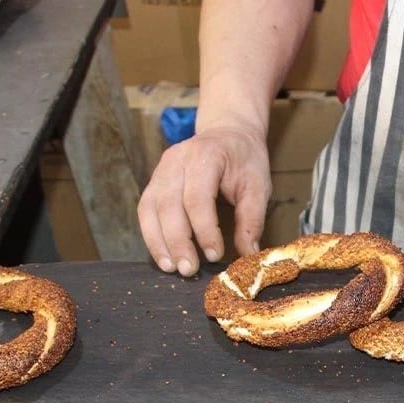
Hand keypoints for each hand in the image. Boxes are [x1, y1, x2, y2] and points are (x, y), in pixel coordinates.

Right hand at [137, 126, 270, 276]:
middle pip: (168, 205)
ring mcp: (161, 169)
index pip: (197, 197)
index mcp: (206, 156)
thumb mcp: (258, 186)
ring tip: (171, 268)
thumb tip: (249, 255)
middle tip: (189, 270)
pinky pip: (146, 209)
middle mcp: (176, 160)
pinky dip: (151, 234)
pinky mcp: (155, 180)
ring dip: (158, 241)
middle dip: (177, 241)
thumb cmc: (245, 160)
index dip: (204, 230)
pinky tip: (163, 254)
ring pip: (150, 208)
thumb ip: (252, 219)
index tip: (214, 255)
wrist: (229, 132)